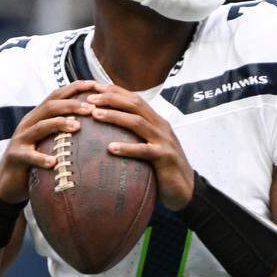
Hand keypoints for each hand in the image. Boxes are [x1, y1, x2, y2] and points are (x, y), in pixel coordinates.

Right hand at [0, 80, 99, 202]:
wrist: (9, 180)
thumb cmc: (37, 157)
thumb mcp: (51, 139)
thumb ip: (67, 127)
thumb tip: (97, 119)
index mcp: (39, 116)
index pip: (57, 95)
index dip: (75, 88)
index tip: (95, 85)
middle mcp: (29, 123)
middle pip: (50, 107)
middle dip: (72, 105)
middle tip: (92, 109)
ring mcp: (21, 138)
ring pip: (40, 126)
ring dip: (59, 124)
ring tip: (77, 126)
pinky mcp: (15, 156)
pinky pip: (28, 156)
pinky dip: (41, 158)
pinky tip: (54, 162)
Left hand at [86, 85, 194, 209]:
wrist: (187, 189)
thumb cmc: (163, 168)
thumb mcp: (151, 145)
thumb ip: (137, 135)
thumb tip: (109, 130)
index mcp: (157, 121)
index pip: (135, 99)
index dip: (115, 91)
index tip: (93, 87)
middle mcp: (161, 127)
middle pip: (135, 105)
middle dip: (111, 98)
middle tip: (89, 98)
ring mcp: (164, 141)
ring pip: (138, 122)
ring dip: (115, 116)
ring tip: (95, 114)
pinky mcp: (165, 158)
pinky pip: (144, 151)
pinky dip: (127, 148)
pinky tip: (110, 148)